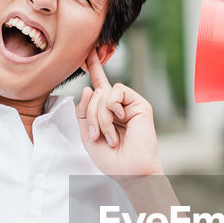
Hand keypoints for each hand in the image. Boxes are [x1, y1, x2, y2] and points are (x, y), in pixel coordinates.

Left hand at [76, 51, 162, 177]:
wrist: (128, 170)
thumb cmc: (110, 158)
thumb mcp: (87, 134)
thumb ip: (84, 111)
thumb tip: (89, 88)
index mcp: (105, 111)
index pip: (98, 85)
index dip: (94, 68)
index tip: (89, 51)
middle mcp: (117, 105)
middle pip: (94, 93)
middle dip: (91, 116)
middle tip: (98, 136)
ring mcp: (129, 104)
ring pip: (104, 93)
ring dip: (101, 116)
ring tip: (110, 136)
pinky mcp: (139, 104)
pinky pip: (117, 92)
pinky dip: (112, 106)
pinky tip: (120, 119)